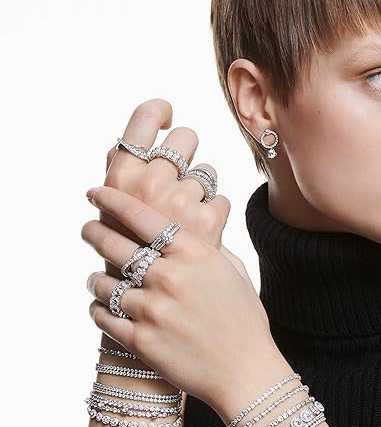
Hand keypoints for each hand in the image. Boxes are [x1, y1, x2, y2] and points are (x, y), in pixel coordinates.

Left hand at [82, 185, 278, 413]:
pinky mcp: (141, 341)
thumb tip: (183, 231)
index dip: (111, 201)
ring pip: (102, 283)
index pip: (141, 217)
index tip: (94, 194)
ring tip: (99, 280)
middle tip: (88, 230)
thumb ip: (205, 248)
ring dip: (97, 279)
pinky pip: (102, 317)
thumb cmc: (245, 322)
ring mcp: (153, 309)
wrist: (246, 372)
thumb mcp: (233, 273)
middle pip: (113, 243)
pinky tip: (103, 308)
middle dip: (94, 232)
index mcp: (194, 254)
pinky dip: (98, 310)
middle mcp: (169, 276)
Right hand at [100, 98, 266, 329]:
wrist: (152, 314)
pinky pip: (222, 201)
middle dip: (185, 155)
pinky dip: (215, 217)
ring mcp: (179, 202)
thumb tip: (146, 137)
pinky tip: (201, 237)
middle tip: (178, 176)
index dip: (159, 111)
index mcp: (120, 177)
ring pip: (207, 172)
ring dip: (201, 190)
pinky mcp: (207, 224)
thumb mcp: (113, 217)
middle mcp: (149, 183)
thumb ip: (126, 179)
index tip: (167, 115)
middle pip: (184, 138)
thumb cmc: (129, 263)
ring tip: (184, 219)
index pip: (144, 118)